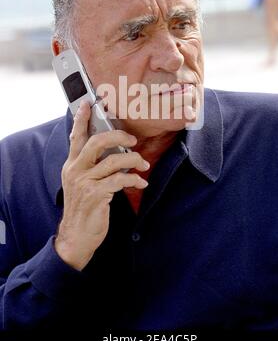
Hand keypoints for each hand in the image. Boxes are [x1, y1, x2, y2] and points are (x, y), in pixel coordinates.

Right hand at [54, 100, 149, 270]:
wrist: (76, 236)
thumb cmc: (82, 208)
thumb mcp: (80, 183)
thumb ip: (91, 166)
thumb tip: (113, 152)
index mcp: (71, 165)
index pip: (75, 137)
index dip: (81, 119)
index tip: (88, 104)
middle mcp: (76, 170)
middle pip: (97, 142)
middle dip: (118, 135)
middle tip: (132, 139)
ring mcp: (85, 182)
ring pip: (114, 161)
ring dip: (134, 160)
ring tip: (143, 164)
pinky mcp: (96, 194)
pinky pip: (120, 180)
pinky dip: (134, 179)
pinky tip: (140, 182)